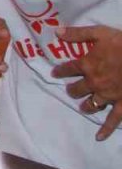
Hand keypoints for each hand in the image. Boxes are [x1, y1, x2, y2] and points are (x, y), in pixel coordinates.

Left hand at [51, 25, 121, 139]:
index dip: (60, 71)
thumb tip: (57, 32)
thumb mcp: (100, 33)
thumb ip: (78, 34)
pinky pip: (113, 119)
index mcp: (87, 64)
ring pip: (91, 104)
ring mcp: (108, 95)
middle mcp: (94, 82)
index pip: (67, 69)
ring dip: (85, 105)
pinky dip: (105, 129)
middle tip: (71, 90)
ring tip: (83, 106)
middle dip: (72, 89)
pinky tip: (99, 137)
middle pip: (77, 89)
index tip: (55, 73)